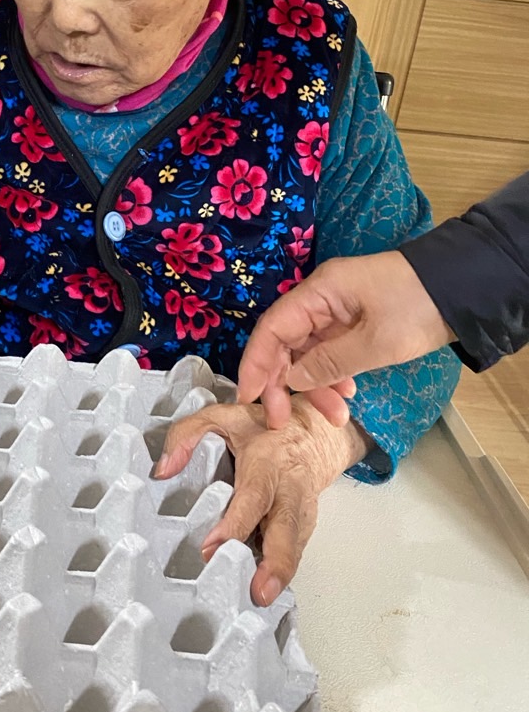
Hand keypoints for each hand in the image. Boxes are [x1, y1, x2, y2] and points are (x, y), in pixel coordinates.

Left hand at [154, 398, 372, 605]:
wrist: (313, 435)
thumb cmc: (264, 429)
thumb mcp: (222, 416)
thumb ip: (187, 435)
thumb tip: (164, 469)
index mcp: (267, 464)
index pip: (252, 497)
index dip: (235, 524)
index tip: (212, 548)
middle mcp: (288, 490)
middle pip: (287, 530)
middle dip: (276, 563)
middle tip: (260, 592)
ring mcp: (301, 511)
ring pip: (295, 547)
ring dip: (280, 575)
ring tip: (262, 599)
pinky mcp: (305, 527)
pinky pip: (294, 552)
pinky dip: (283, 573)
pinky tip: (266, 590)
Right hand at [237, 251, 453, 428]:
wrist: (462, 291)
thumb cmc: (417, 309)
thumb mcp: (375, 343)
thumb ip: (329, 364)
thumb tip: (293, 381)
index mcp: (319, 293)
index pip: (272, 329)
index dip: (256, 365)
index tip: (249, 399)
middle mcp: (321, 299)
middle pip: (286, 343)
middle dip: (284, 383)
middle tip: (283, 420)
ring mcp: (337, 310)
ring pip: (308, 352)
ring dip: (315, 385)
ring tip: (335, 416)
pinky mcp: (353, 321)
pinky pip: (329, 351)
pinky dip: (333, 375)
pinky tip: (346, 395)